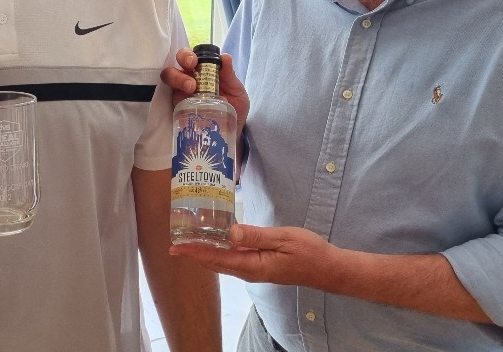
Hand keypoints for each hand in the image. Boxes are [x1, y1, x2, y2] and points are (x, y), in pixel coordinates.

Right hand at [161, 48, 249, 141]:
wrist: (232, 131)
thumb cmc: (234, 107)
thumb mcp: (236, 91)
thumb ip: (230, 75)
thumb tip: (225, 57)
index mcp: (203, 70)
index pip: (191, 56)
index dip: (189, 55)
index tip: (195, 61)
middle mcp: (189, 77)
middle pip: (178, 61)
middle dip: (180, 63)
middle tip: (192, 70)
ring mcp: (181, 91)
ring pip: (169, 76)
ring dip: (177, 78)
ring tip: (191, 88)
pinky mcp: (177, 106)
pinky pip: (169, 97)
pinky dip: (174, 96)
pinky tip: (184, 101)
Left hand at [170, 223, 336, 287]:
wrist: (328, 268)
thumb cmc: (309, 252)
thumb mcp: (283, 239)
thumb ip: (256, 235)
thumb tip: (230, 232)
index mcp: (252, 265)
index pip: (216, 259)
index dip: (194, 253)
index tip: (175, 248)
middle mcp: (249, 271)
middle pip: (215, 262)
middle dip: (194, 252)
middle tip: (175, 240)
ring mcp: (254, 269)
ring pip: (223, 261)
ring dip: (205, 251)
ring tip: (189, 239)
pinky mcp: (260, 265)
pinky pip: (233, 258)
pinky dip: (220, 250)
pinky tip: (216, 239)